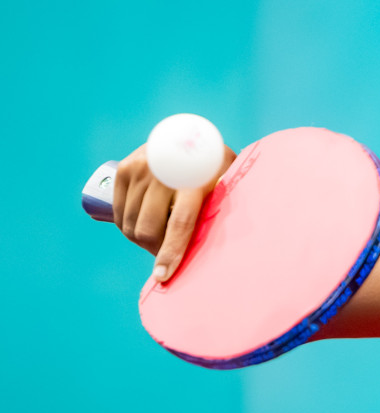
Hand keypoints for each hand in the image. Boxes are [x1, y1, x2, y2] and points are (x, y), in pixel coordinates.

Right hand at [112, 142, 236, 281]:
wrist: (192, 135)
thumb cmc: (216, 167)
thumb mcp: (228, 182)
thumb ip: (223, 208)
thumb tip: (228, 252)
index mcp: (194, 179)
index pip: (179, 224)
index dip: (170, 253)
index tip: (162, 276)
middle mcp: (162, 173)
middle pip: (148, 228)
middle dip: (156, 249)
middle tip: (168, 254)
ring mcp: (140, 169)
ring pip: (129, 224)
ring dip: (140, 240)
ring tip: (157, 239)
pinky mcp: (124, 169)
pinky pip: (118, 212)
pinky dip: (126, 227)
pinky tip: (139, 228)